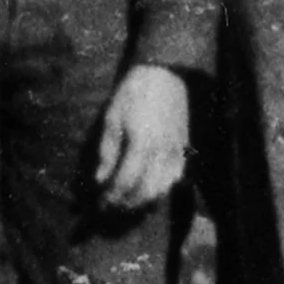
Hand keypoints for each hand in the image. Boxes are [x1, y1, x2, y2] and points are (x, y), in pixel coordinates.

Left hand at [93, 63, 190, 213]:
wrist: (166, 75)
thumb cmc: (134, 93)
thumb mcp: (111, 120)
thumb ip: (107, 153)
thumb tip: (101, 180)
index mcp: (142, 144)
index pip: (125, 182)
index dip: (110, 197)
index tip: (99, 203)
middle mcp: (162, 153)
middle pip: (145, 192)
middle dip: (125, 204)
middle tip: (110, 207)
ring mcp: (177, 153)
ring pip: (163, 189)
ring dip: (143, 201)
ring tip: (127, 202)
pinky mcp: (184, 150)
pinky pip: (176, 178)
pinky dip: (162, 189)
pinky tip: (149, 189)